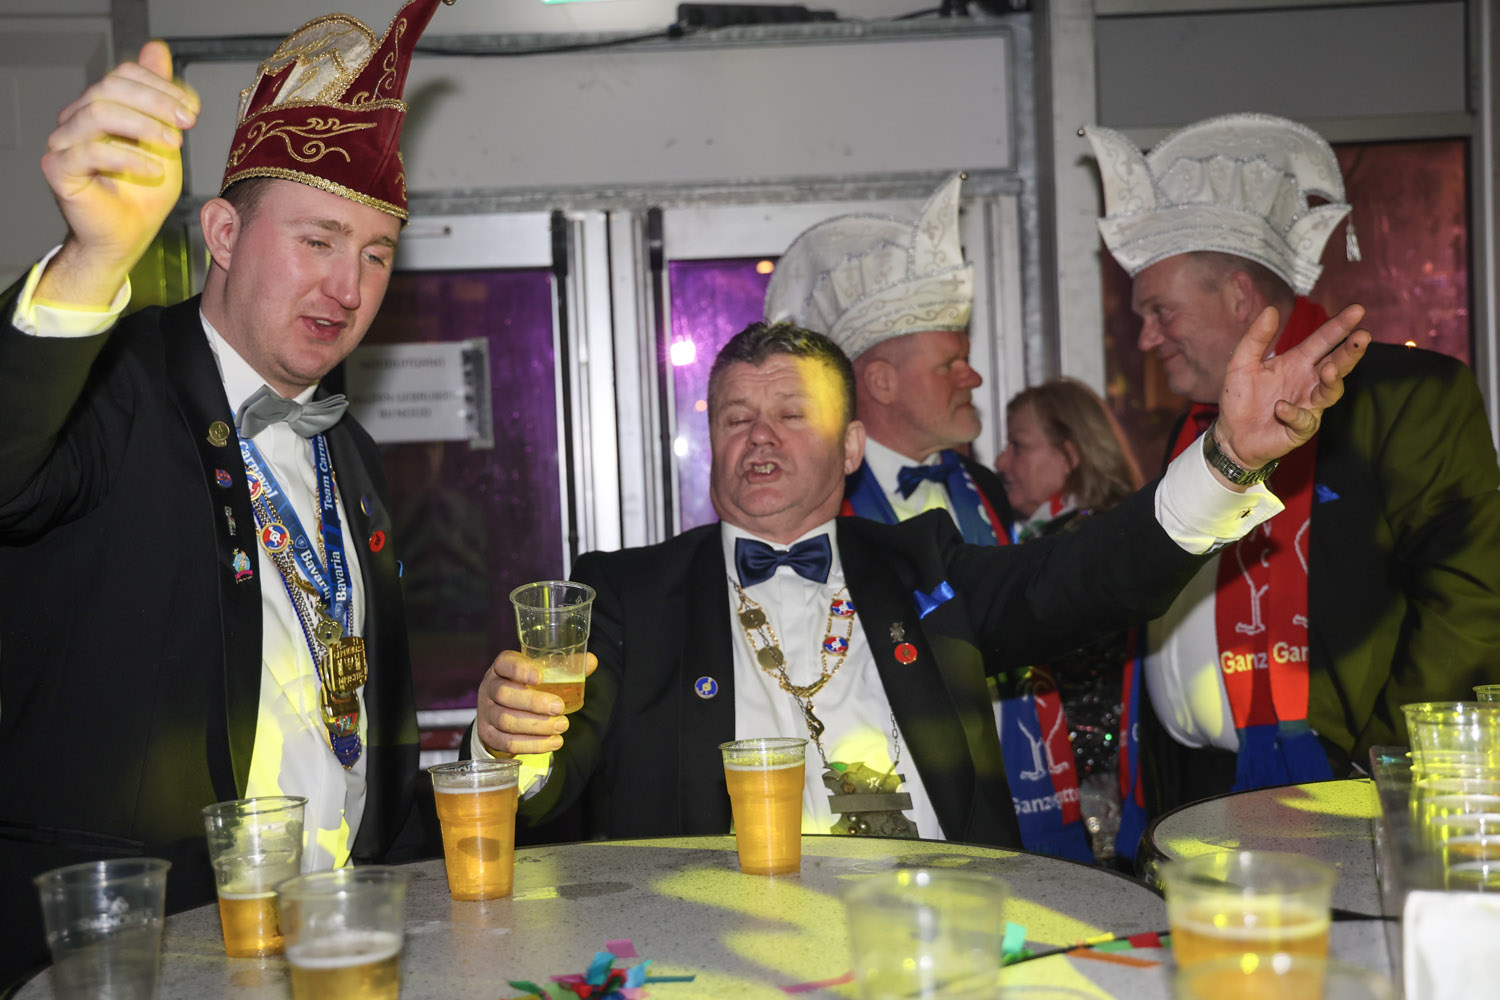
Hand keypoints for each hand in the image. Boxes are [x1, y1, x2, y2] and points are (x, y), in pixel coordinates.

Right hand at [37, 40, 199, 307]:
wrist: (129, 238)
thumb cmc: (144, 194)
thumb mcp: (164, 141)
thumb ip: (161, 98)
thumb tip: (156, 49)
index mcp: (101, 107)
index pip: (124, 75)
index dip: (161, 86)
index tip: (193, 111)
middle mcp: (77, 120)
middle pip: (109, 87)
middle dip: (155, 101)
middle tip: (187, 123)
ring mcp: (64, 144)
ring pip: (97, 112)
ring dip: (143, 125)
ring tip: (173, 145)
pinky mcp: (59, 170)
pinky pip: (90, 151)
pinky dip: (128, 157)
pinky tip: (153, 170)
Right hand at [475, 650, 597, 756]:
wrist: (501, 715)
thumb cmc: (525, 688)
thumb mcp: (540, 675)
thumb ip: (564, 668)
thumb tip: (592, 661)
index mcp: (502, 668)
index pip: (505, 663)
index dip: (520, 669)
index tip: (540, 677)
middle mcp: (489, 687)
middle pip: (504, 694)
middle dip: (534, 702)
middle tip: (559, 707)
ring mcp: (486, 712)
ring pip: (506, 720)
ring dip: (537, 726)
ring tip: (562, 726)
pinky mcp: (488, 735)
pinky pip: (508, 742)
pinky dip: (533, 745)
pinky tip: (553, 742)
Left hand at [1215, 303, 1369, 471]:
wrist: (1231, 434)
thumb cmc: (1241, 397)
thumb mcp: (1241, 363)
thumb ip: (1256, 338)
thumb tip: (1271, 309)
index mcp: (1298, 361)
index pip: (1324, 340)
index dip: (1340, 325)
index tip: (1358, 309)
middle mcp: (1309, 381)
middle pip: (1338, 363)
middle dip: (1351, 350)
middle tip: (1363, 336)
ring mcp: (1309, 405)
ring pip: (1331, 392)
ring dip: (1332, 380)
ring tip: (1330, 368)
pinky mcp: (1301, 429)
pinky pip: (1304, 420)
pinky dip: (1294, 413)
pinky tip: (1281, 407)